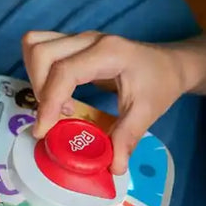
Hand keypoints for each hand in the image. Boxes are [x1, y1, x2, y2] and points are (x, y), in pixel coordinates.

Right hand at [22, 30, 192, 172]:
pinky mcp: (74, 44)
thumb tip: (112, 167)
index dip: (49, 102)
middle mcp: (89, 40)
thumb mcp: (147, 112)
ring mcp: (79, 39)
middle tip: (55, 116)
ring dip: (34, 77)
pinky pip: (41, 49)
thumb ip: (127, 138)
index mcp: (109, 52)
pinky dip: (38, 72)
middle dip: (38, 88)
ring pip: (35, 44)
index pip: (65, 71)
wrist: (170, 64)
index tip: (44, 131)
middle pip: (41, 51)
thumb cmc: (160, 83)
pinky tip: (59, 94)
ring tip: (55, 104)